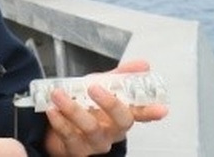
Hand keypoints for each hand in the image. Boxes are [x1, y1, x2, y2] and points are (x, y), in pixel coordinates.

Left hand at [43, 60, 169, 155]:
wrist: (58, 123)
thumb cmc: (85, 106)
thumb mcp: (101, 86)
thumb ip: (119, 76)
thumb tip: (143, 65)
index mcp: (120, 116)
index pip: (140, 113)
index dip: (150, 111)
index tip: (161, 109)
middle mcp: (111, 131)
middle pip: (120, 121)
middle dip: (109, 104)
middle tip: (94, 87)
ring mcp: (94, 142)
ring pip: (91, 129)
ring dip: (73, 109)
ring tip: (58, 94)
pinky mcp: (76, 149)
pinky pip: (69, 137)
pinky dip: (59, 122)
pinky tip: (53, 111)